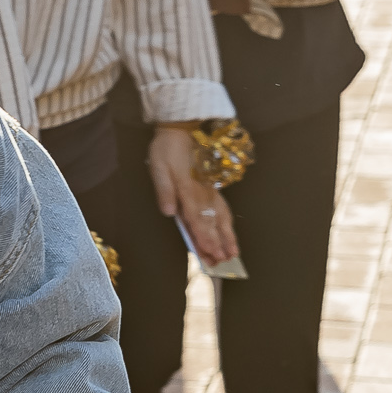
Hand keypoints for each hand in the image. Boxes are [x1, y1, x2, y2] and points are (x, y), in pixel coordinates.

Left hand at [148, 124, 236, 264]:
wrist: (181, 129)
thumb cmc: (166, 149)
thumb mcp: (158, 166)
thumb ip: (164, 190)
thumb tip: (168, 212)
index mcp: (187, 189)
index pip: (196, 219)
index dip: (203, 238)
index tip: (210, 254)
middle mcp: (202, 193)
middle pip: (210, 223)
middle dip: (217, 244)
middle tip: (222, 263)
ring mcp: (209, 191)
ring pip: (221, 218)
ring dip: (227, 237)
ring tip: (233, 254)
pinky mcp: (212, 188)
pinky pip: (223, 209)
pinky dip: (228, 223)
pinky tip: (230, 234)